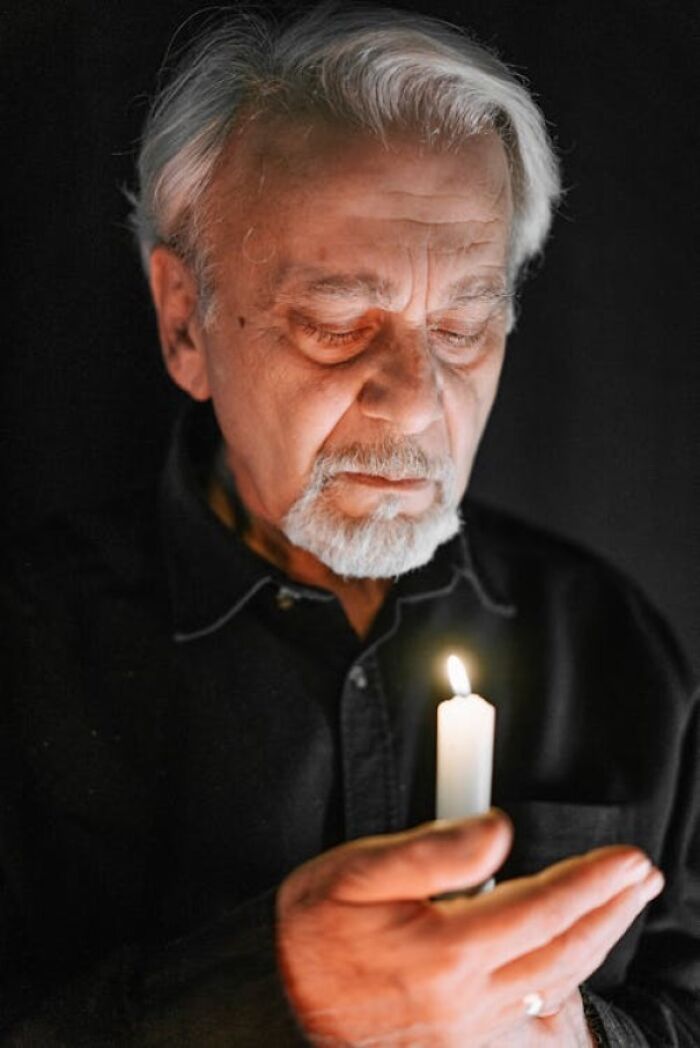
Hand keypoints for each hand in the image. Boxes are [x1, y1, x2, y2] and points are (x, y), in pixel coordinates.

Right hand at [276, 810, 661, 1046]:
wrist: (279, 1004)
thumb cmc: (314, 931)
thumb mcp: (355, 871)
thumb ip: (432, 851)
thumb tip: (498, 831)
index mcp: (446, 951)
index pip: (543, 907)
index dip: (592, 879)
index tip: (626, 855)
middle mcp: (467, 1000)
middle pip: (565, 949)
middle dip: (611, 908)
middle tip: (642, 875)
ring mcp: (468, 1029)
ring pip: (555, 981)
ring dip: (596, 940)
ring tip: (619, 905)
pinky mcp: (460, 1043)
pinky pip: (531, 1010)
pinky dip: (562, 975)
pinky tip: (568, 954)